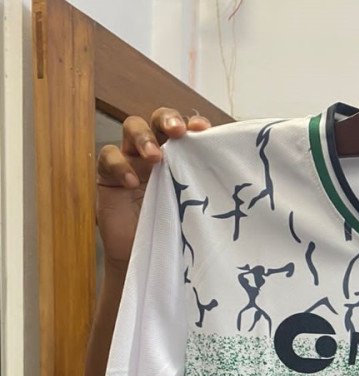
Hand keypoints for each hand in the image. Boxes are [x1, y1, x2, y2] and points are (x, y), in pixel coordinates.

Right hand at [96, 108, 210, 267]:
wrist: (150, 257)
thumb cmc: (176, 231)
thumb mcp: (195, 207)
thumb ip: (205, 186)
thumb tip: (233, 174)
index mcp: (180, 156)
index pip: (185, 129)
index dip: (192, 123)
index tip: (204, 130)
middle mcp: (156, 152)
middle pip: (157, 119)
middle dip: (167, 119)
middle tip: (177, 131)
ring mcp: (131, 160)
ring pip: (132, 127)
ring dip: (143, 137)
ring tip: (154, 157)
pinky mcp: (109, 175)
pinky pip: (108, 157)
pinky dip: (119, 165)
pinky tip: (131, 182)